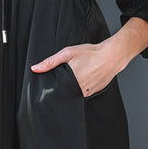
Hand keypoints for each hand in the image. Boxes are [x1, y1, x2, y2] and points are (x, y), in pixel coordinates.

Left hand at [30, 18, 147, 94]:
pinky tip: (81, 81)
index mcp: (71, 82)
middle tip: (62, 82)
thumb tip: (35, 68)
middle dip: (61, 90)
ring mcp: (88, 93)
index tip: (49, 88)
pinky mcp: (94, 92)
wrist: (112, 55)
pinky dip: (80, 90)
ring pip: (74, 95)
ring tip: (73, 80)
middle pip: (65, 94)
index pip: (57, 92)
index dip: (52, 90)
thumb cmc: (91, 53)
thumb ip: (50, 62)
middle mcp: (80, 90)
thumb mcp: (68, 53)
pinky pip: (83, 94)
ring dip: (71, 90)